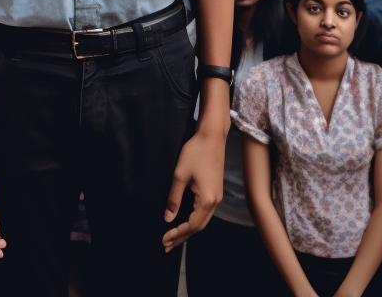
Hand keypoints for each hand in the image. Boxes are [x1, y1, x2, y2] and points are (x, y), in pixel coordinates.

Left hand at [161, 129, 224, 251]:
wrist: (212, 136)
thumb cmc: (195, 152)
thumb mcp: (180, 175)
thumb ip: (174, 198)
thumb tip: (168, 218)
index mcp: (207, 200)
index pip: (191, 225)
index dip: (177, 234)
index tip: (163, 239)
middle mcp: (215, 202)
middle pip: (198, 227)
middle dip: (182, 237)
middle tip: (166, 245)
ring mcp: (217, 197)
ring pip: (203, 221)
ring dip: (188, 230)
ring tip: (174, 237)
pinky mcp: (216, 191)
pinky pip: (205, 212)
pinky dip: (194, 220)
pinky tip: (185, 221)